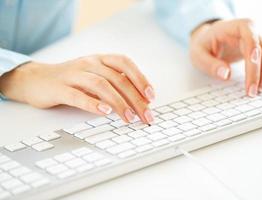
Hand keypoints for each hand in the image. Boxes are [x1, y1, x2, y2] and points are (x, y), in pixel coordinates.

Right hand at [0, 54, 154, 123]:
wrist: (37, 79)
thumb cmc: (72, 79)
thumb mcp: (95, 75)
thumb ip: (114, 82)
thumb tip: (140, 99)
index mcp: (100, 59)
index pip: (125, 63)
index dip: (140, 78)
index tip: (151, 97)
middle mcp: (89, 63)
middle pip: (118, 79)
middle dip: (135, 99)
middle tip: (146, 116)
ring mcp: (74, 75)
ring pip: (101, 86)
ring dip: (119, 103)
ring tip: (129, 118)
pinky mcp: (60, 88)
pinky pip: (78, 96)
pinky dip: (93, 104)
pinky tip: (105, 112)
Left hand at [190, 18, 261, 96]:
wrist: (208, 41)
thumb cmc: (203, 46)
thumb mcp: (199, 54)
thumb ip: (210, 64)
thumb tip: (225, 74)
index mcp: (233, 27)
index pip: (248, 32)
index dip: (252, 46)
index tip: (252, 60)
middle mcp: (249, 31)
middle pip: (261, 48)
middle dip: (257, 70)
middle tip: (251, 90)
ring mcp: (257, 39)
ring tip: (259, 89)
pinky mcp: (259, 49)